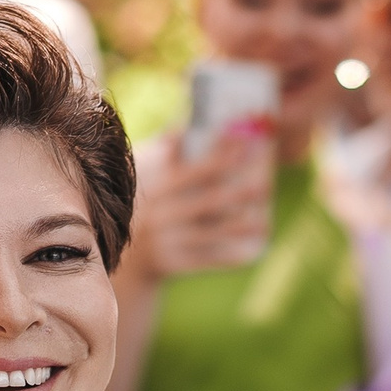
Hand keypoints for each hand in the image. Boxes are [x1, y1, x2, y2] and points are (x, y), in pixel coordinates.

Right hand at [129, 131, 271, 280]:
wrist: (126, 255)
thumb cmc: (147, 207)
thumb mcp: (146, 178)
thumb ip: (165, 155)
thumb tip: (183, 128)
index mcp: (159, 188)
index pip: (195, 169)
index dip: (221, 155)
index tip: (246, 143)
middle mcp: (161, 214)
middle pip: (208, 202)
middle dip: (238, 192)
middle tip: (264, 184)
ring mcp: (166, 240)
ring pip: (210, 233)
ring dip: (239, 227)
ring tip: (261, 220)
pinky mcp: (172, 263)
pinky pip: (206, 260)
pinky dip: (228, 257)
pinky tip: (247, 252)